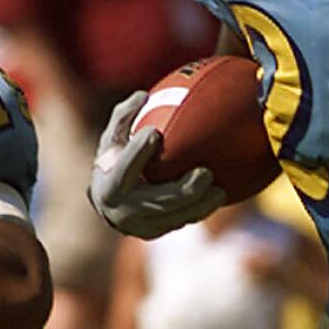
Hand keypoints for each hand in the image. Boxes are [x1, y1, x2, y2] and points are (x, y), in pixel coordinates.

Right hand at [89, 91, 223, 238]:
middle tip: (205, 172)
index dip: (137, 152)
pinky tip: (219, 197)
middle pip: (158, 200)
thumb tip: (143, 94)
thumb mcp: (113, 138)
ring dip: (201, 205)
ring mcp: (140, 226)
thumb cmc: (114, 161)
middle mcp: (122, 210)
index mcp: (109, 184)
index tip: (154, 133)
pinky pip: (182, 222)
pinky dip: (200, 211)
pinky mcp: (155, 233)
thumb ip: (125, 116)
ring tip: (220, 190)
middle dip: (184, 189)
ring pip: (175, 218)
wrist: (108, 203)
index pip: (123, 169)